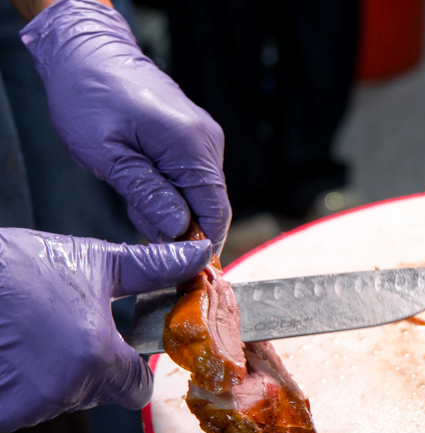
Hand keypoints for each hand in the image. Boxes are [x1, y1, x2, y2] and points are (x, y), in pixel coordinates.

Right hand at [0, 229, 212, 432]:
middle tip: (65, 330)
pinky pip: (23, 406)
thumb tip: (195, 257)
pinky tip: (12, 352)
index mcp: (97, 356)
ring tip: (30, 335)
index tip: (119, 348)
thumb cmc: (13, 268)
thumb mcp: (89, 261)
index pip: (138, 388)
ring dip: (52, 375)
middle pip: (98, 392)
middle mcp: (64, 389)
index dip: (132, 368)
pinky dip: (20, 384)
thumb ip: (149, 268)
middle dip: (90, 366)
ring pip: (59, 399)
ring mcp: (27, 406)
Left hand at [19, 0, 230, 250]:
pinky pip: (193, 178)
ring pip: (200, 195)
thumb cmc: (89, 98)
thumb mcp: (108, 155)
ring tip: (132, 191)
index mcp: (191, 147)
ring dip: (172, 207)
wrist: (88, 54)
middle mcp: (207, 142)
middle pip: (210, 207)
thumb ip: (148, 194)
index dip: (202, 245)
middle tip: (139, 220)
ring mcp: (205, 138)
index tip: (181, 267)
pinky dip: (171, 190)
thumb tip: (180, 229)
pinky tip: (141, 180)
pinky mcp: (196, 137)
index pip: (215, 213)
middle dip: (180, 226)